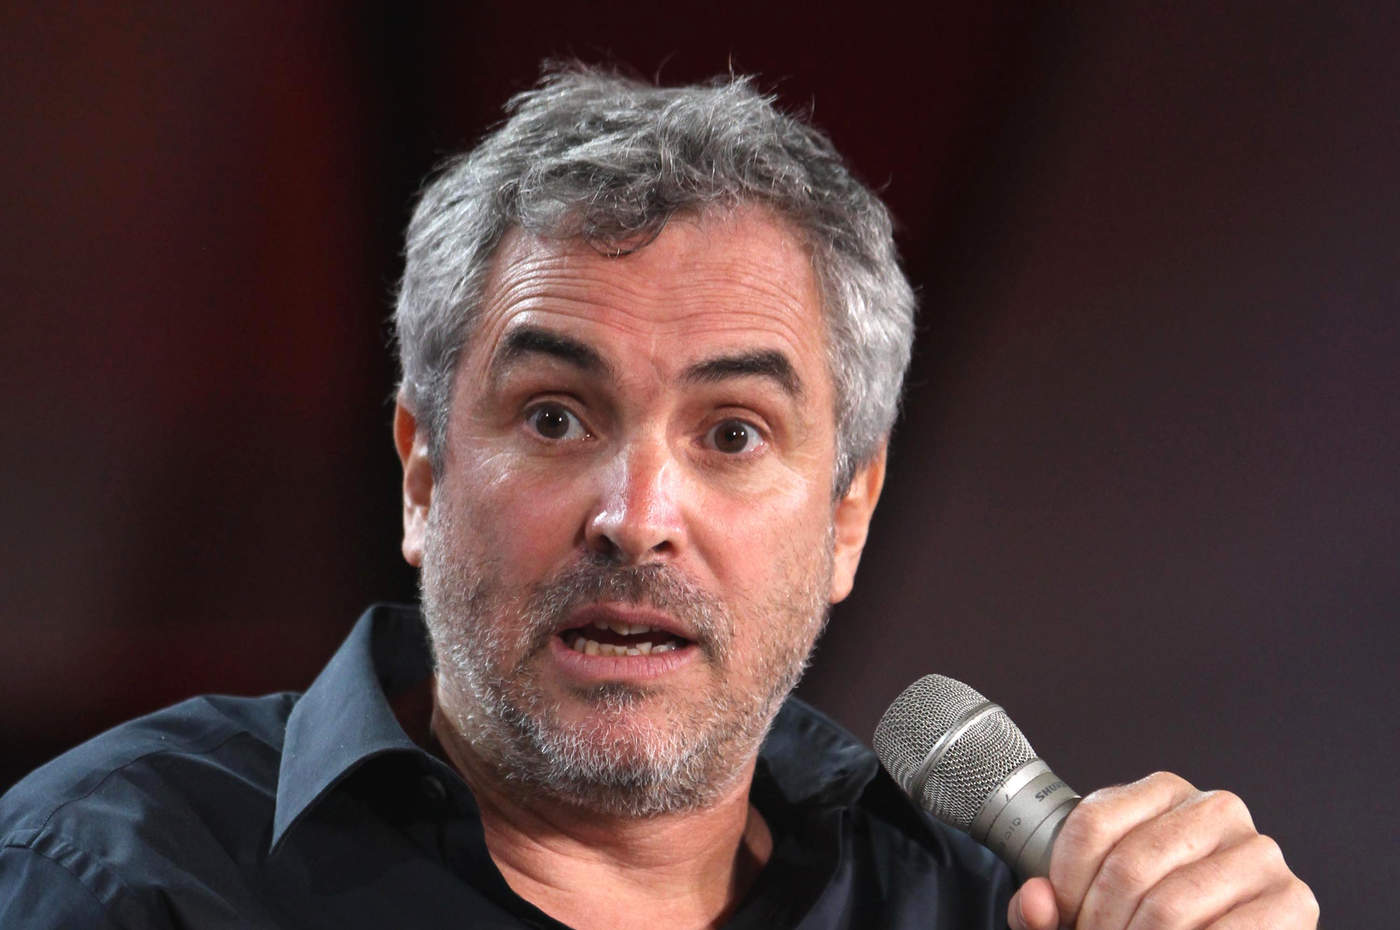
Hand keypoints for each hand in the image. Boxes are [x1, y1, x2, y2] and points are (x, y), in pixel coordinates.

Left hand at [1007, 772, 1317, 929]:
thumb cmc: (1147, 917)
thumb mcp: (1087, 905)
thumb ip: (1046, 907)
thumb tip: (1035, 902)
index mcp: (1164, 791)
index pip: (1091, 826)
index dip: (1066, 886)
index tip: (1066, 916)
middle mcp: (1217, 808)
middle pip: (1129, 867)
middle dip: (1101, 923)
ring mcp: (1259, 852)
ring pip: (1169, 903)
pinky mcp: (1292, 899)